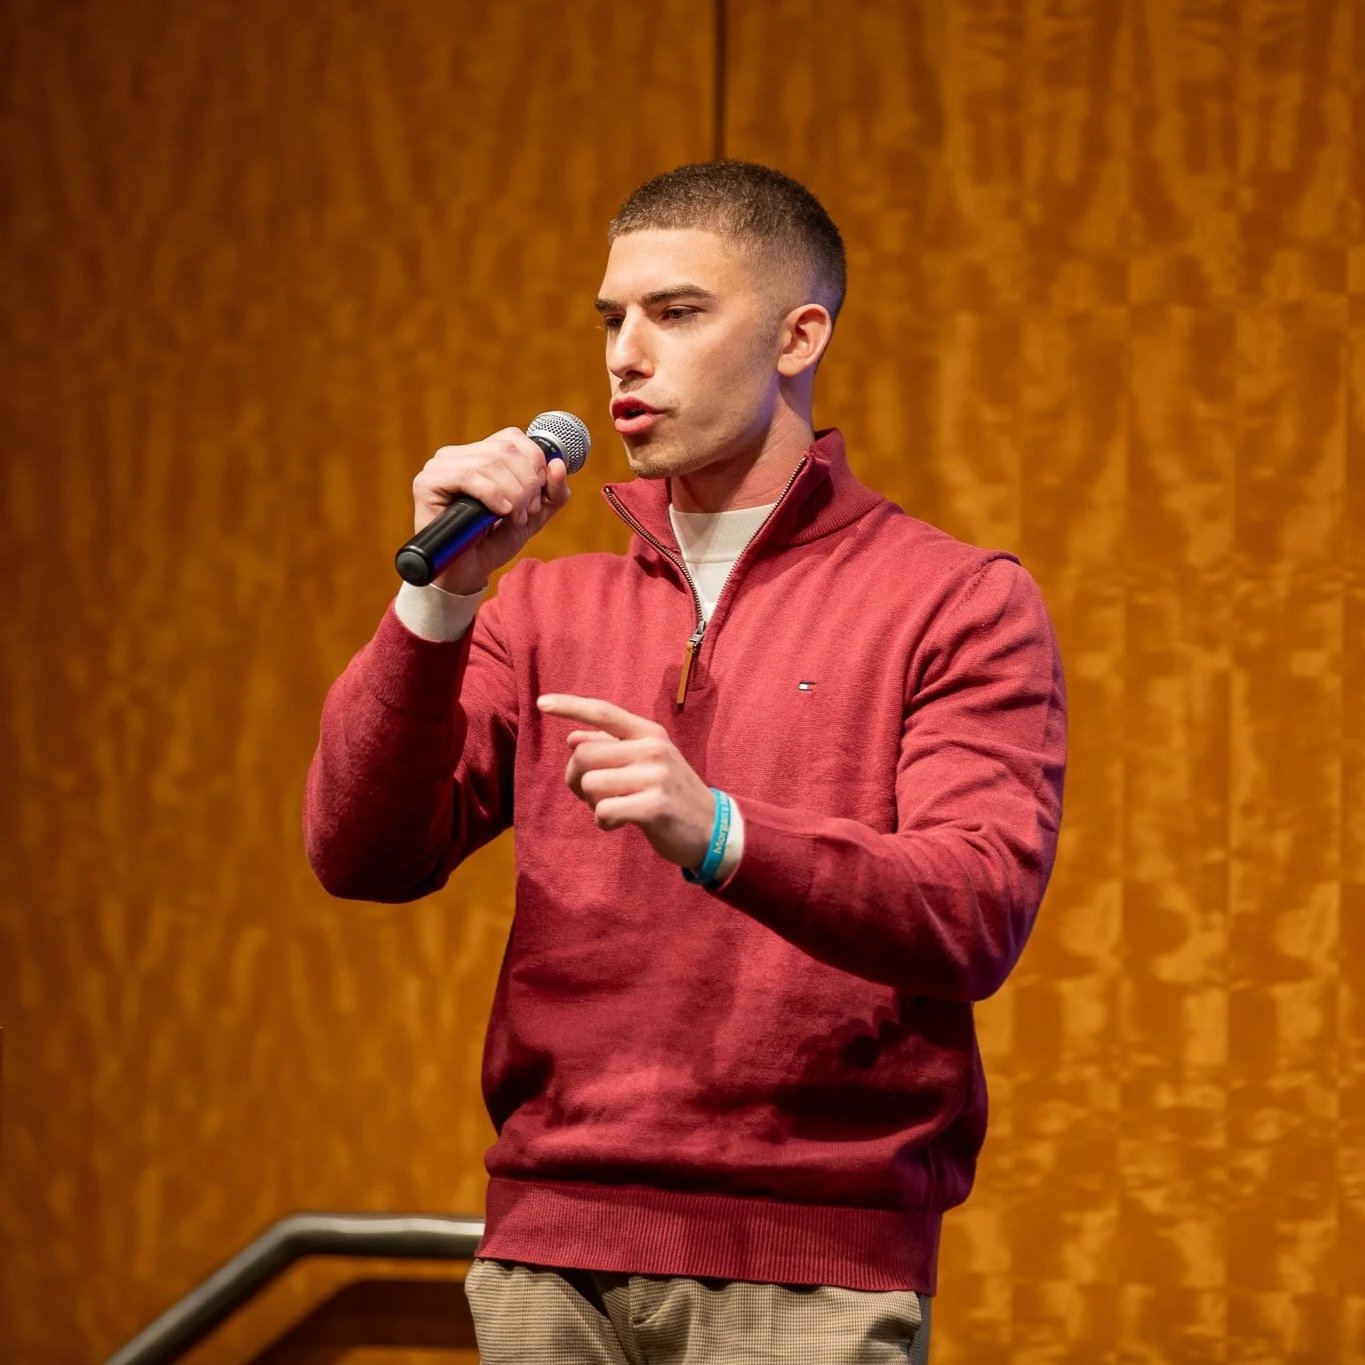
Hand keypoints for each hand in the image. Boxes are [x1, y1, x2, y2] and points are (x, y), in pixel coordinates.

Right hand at [413, 428, 571, 594]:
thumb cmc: (496, 541)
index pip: (513, 438)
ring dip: (513, 494)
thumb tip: (558, 464)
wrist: (469, 571)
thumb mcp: (535, 514)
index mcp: (480, 453)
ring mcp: (439, 466)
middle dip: (526, 484)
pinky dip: (492, 495)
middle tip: (527, 512)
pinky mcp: (427, 482)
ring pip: (490, 463)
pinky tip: (498, 513)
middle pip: (506, 451)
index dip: (534, 464)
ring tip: (514, 518)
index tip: (537, 497)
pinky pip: (467, 476)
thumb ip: (553, 491)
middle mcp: (457, 454)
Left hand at [536, 694, 714, 869]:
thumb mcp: (647, 762)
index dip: (570, 706)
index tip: (541, 703)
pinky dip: (604, 821)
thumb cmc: (671, 793)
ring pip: (590, 784)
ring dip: (593, 804)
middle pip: (583, 755)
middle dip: (576, 780)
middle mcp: (652, 748)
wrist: (712, 827)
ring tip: (615, 809)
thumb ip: (611, 748)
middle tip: (594, 796)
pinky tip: (620, 824)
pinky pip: (603, 811)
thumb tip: (571, 738)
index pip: (603, 712)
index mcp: (649, 733)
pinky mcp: (654, 806)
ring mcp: (655, 776)